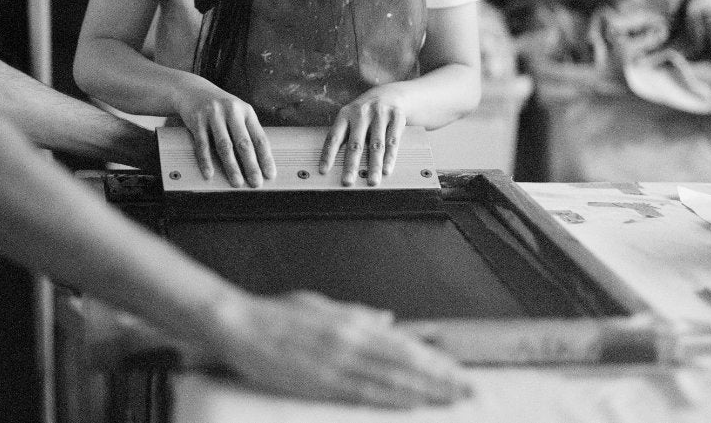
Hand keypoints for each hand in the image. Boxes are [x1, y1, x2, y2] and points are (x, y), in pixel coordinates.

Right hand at [173, 79, 275, 187]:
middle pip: (243, 143)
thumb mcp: (237, 113)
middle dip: (251, 165)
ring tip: (236, 182)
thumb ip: (246, 131)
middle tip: (255, 183)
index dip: (266, 157)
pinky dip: (206, 161)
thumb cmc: (220, 107)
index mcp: (246, 111)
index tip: (270, 174)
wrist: (193, 90)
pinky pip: (202, 145)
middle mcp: (231, 111)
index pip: (259, 137)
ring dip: (231, 166)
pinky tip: (210, 173)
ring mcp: (213, 115)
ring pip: (224, 145)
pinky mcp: (197, 120)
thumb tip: (258, 161)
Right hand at [207, 290, 472, 407]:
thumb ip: (356, 313)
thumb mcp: (319, 305)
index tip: (457, 371)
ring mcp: (337, 361)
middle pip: (405, 361)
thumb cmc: (274, 315)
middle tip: (470, 390)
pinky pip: (365, 393)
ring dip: (425, 390)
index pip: (403, 343)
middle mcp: (350, 339)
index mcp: (350, 321)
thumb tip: (386, 318)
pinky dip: (392, 399)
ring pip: (392, 378)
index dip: (434, 359)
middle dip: (440, 378)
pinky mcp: (321, 380)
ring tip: (452, 400)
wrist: (239, 322)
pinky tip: (412, 405)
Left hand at [319, 85, 407, 186]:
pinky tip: (387, 169)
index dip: (328, 154)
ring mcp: (380, 114)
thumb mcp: (351, 117)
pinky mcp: (396, 117)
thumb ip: (344, 136)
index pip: (334, 137)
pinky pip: (392, 141)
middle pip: (355, 143)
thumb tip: (333, 164)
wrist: (390, 94)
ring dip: (374, 165)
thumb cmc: (365, 113)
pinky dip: (390, 157)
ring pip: (376, 145)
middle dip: (351, 165)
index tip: (323, 171)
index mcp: (345, 114)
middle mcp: (361, 113)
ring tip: (371, 181)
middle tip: (347, 181)